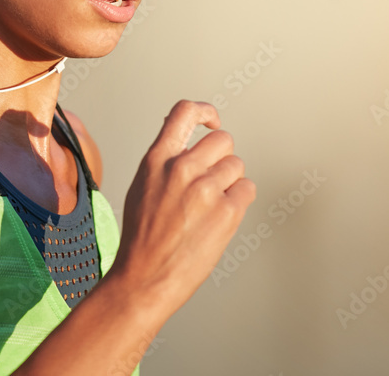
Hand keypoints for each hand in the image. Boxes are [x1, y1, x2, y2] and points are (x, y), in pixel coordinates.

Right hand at [110, 100, 255, 313]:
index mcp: (157, 160)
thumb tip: (186, 146)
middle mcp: (182, 169)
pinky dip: (239, 201)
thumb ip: (164, 163)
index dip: (204, 111)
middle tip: (212, 179)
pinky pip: (247, 189)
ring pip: (237, 166)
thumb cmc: (142, 238)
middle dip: (221, 158)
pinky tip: (220, 216)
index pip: (184, 113)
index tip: (212, 120)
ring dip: (230, 182)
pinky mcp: (226, 211)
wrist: (145, 276)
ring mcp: (206, 189)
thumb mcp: (142, 187)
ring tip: (210, 205)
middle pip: (222, 141)